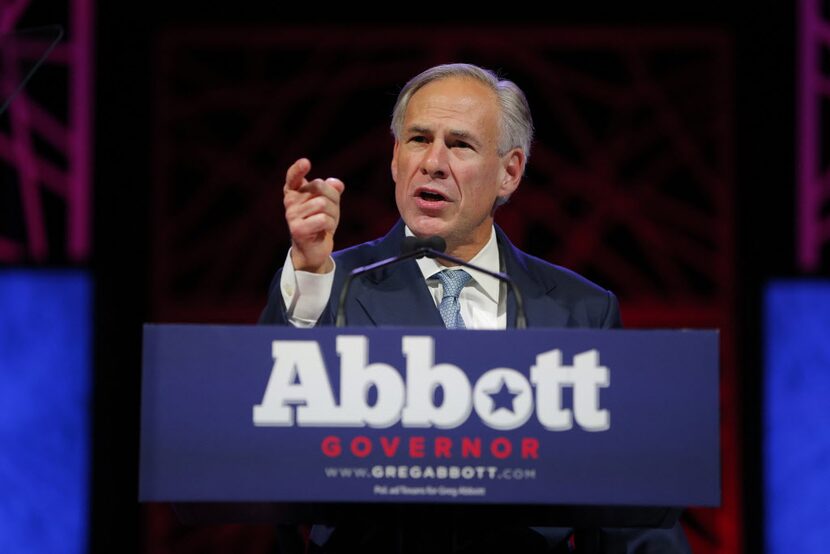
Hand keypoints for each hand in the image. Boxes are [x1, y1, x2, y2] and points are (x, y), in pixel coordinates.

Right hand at [283, 158, 344, 272]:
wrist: (314, 250)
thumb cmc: (320, 223)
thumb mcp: (330, 204)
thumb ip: (332, 190)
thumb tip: (337, 183)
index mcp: (294, 192)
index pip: (293, 177)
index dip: (298, 169)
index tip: (306, 162)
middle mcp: (290, 202)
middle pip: (319, 186)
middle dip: (333, 198)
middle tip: (330, 212)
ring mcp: (291, 215)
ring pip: (323, 203)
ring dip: (333, 214)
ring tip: (326, 223)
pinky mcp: (297, 229)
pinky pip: (323, 219)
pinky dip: (330, 224)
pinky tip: (323, 231)